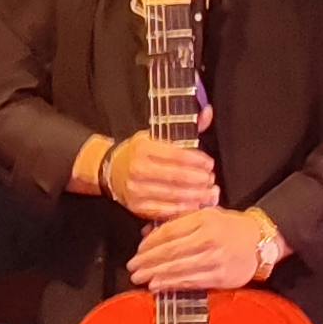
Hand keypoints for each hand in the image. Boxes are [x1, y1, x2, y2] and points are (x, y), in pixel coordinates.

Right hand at [100, 130, 219, 219]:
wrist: (112, 170)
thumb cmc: (138, 153)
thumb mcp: (156, 135)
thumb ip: (185, 127)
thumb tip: (208, 113)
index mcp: (143, 149)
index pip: (176, 155)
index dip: (197, 160)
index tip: (209, 163)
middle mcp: (138, 169)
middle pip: (177, 176)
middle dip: (199, 179)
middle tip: (211, 179)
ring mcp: (136, 190)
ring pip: (173, 195)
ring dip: (196, 195)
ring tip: (209, 192)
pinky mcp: (137, 206)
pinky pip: (165, 210)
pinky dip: (183, 208)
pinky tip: (195, 204)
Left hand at [126, 208, 269, 291]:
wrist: (260, 241)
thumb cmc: (229, 227)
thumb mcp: (205, 214)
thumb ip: (177, 221)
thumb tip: (147, 232)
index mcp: (204, 220)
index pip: (169, 232)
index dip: (150, 243)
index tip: (138, 250)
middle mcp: (209, 239)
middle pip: (171, 251)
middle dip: (148, 261)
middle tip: (132, 267)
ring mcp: (216, 259)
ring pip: (179, 268)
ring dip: (156, 274)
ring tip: (140, 278)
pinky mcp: (222, 277)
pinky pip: (192, 281)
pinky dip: (173, 284)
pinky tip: (158, 286)